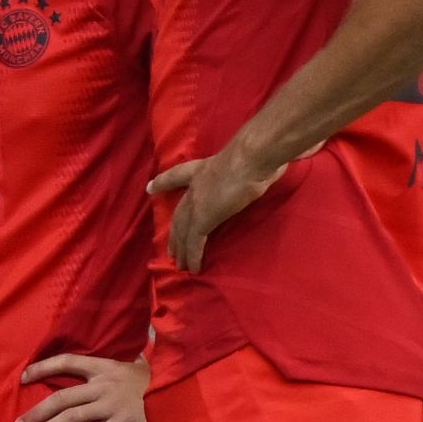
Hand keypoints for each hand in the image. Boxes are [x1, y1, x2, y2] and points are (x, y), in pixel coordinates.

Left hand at [17, 353, 148, 421]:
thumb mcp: (143, 365)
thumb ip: (131, 358)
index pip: (67, 362)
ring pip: (69, 418)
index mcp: (105, 367)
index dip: (42, 368)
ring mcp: (110, 406)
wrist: (184, 398)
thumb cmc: (161, 383)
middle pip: (60, 397)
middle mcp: (103, 385)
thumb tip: (138, 343)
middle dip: (35, 412)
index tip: (23, 377)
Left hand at [147, 141, 289, 273]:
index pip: (177, 175)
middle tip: (170, 248)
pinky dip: (193, 256)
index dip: (163, 182)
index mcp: (202, 168)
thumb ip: (250, 166)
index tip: (151, 188)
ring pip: (183, 231)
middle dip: (174, 232)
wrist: (251, 157)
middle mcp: (195, 185)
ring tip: (179, 264)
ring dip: (181, 249)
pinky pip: (194, 242)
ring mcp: (197, 202)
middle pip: (179, 213)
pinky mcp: (202, 219)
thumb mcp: (247, 159)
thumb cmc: (255, 154)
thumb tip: (271, 166)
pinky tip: (192, 268)